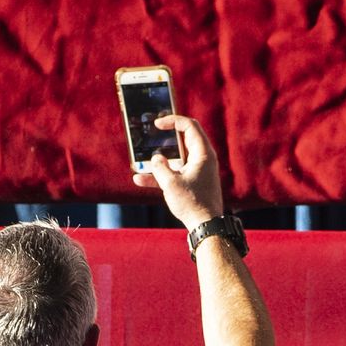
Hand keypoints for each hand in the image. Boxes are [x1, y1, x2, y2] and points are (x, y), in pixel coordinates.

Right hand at [131, 113, 224, 228]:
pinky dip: (160, 175)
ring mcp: (197, 171)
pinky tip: (141, 180)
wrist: (205, 224)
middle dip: (165, 138)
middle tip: (152, 134)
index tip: (157, 124)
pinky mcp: (192, 182)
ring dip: (159, 161)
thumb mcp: (171, 184)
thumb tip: (155, 158)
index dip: (173, 121)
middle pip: (183, 140)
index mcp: (202, 154)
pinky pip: (174, 173)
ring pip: (176, 159)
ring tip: (141, 161)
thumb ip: (160, 167)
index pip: (189, 126)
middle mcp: (202, 159)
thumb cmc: (192, 203)